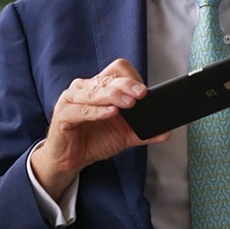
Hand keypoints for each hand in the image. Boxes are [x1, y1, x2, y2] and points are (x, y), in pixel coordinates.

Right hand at [31, 58, 170, 201]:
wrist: (71, 159)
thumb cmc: (95, 139)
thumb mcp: (125, 134)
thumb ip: (144, 131)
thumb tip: (166, 132)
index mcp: (101, 86)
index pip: (117, 69)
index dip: (131, 78)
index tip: (144, 92)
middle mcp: (85, 88)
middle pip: (108, 79)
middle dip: (127, 86)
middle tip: (141, 94)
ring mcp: (71, 99)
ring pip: (94, 91)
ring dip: (113, 96)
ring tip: (129, 103)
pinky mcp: (63, 115)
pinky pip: (80, 110)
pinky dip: (96, 111)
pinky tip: (110, 113)